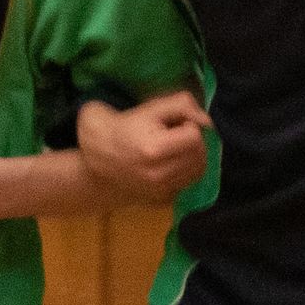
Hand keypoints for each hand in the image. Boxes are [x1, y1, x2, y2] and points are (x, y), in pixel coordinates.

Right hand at [78, 90, 211, 200]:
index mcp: (154, 150)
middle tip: (175, 134)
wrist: (97, 156)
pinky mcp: (162, 199)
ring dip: (193, 155)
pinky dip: (186, 170)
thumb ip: (182, 105)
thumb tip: (208, 121)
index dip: (188, 125)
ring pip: (199, 170)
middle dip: (193, 140)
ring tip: (174, 147)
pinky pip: (189, 182)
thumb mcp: (151, 107)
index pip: (195, 136)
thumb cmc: (124, 126)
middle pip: (200, 154)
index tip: (173, 123)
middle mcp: (159, 174)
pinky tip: (170, 161)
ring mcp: (161, 190)